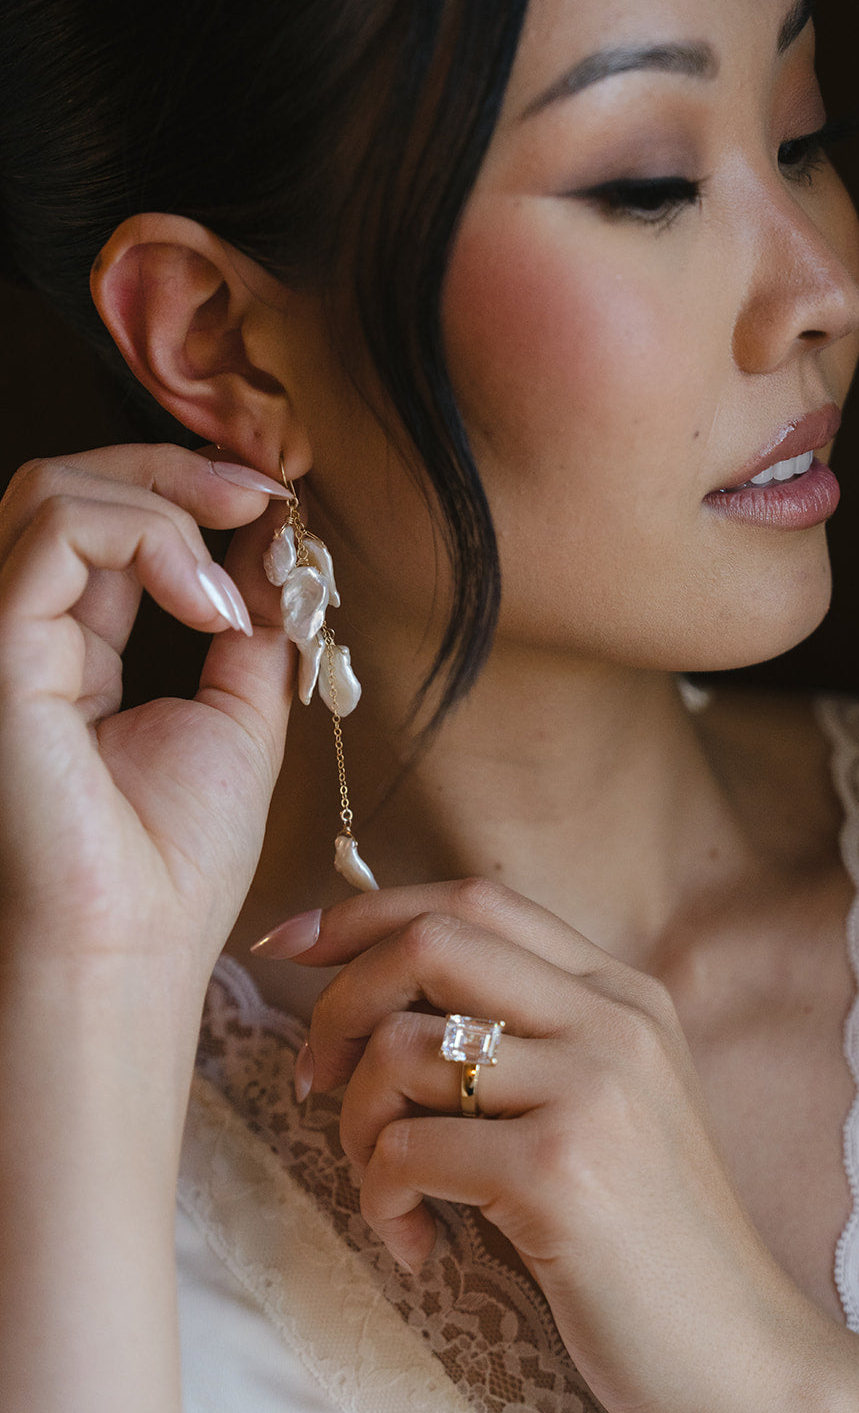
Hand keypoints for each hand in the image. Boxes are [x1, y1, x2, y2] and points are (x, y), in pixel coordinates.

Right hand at [0, 445, 293, 1112]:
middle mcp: (27, 635)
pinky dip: (152, 540)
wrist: (136, 944)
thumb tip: (278, 544)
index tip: (274, 501)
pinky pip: (59, 532)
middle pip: (71, 485)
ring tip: (232, 586)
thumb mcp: (240, 718)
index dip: (187, 489)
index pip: (110, 527)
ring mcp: (5, 639)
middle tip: (263, 498)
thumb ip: (251, 626)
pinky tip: (210, 608)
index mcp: (75, 650)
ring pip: (55, 491)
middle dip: (177, 469)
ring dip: (168, 503)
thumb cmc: (174, 860)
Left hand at [273, 878, 796, 1412]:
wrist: (738, 1353)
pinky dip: (381, 1198)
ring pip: (400, 1051)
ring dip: (358, 1126)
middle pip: (429, 943)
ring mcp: (591, 1090)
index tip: (290, 943)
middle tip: (316, 1078)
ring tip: (391, 1188)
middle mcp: (611, 1021)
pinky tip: (417, 1243)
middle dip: (340, 1003)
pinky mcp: (559, 1171)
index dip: (366, 913)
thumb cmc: (644, 1235)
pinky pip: (406, 1150)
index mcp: (620, 993)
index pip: (475, 900)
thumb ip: (525, 1035)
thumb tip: (379, 988)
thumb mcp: (606, 1102)